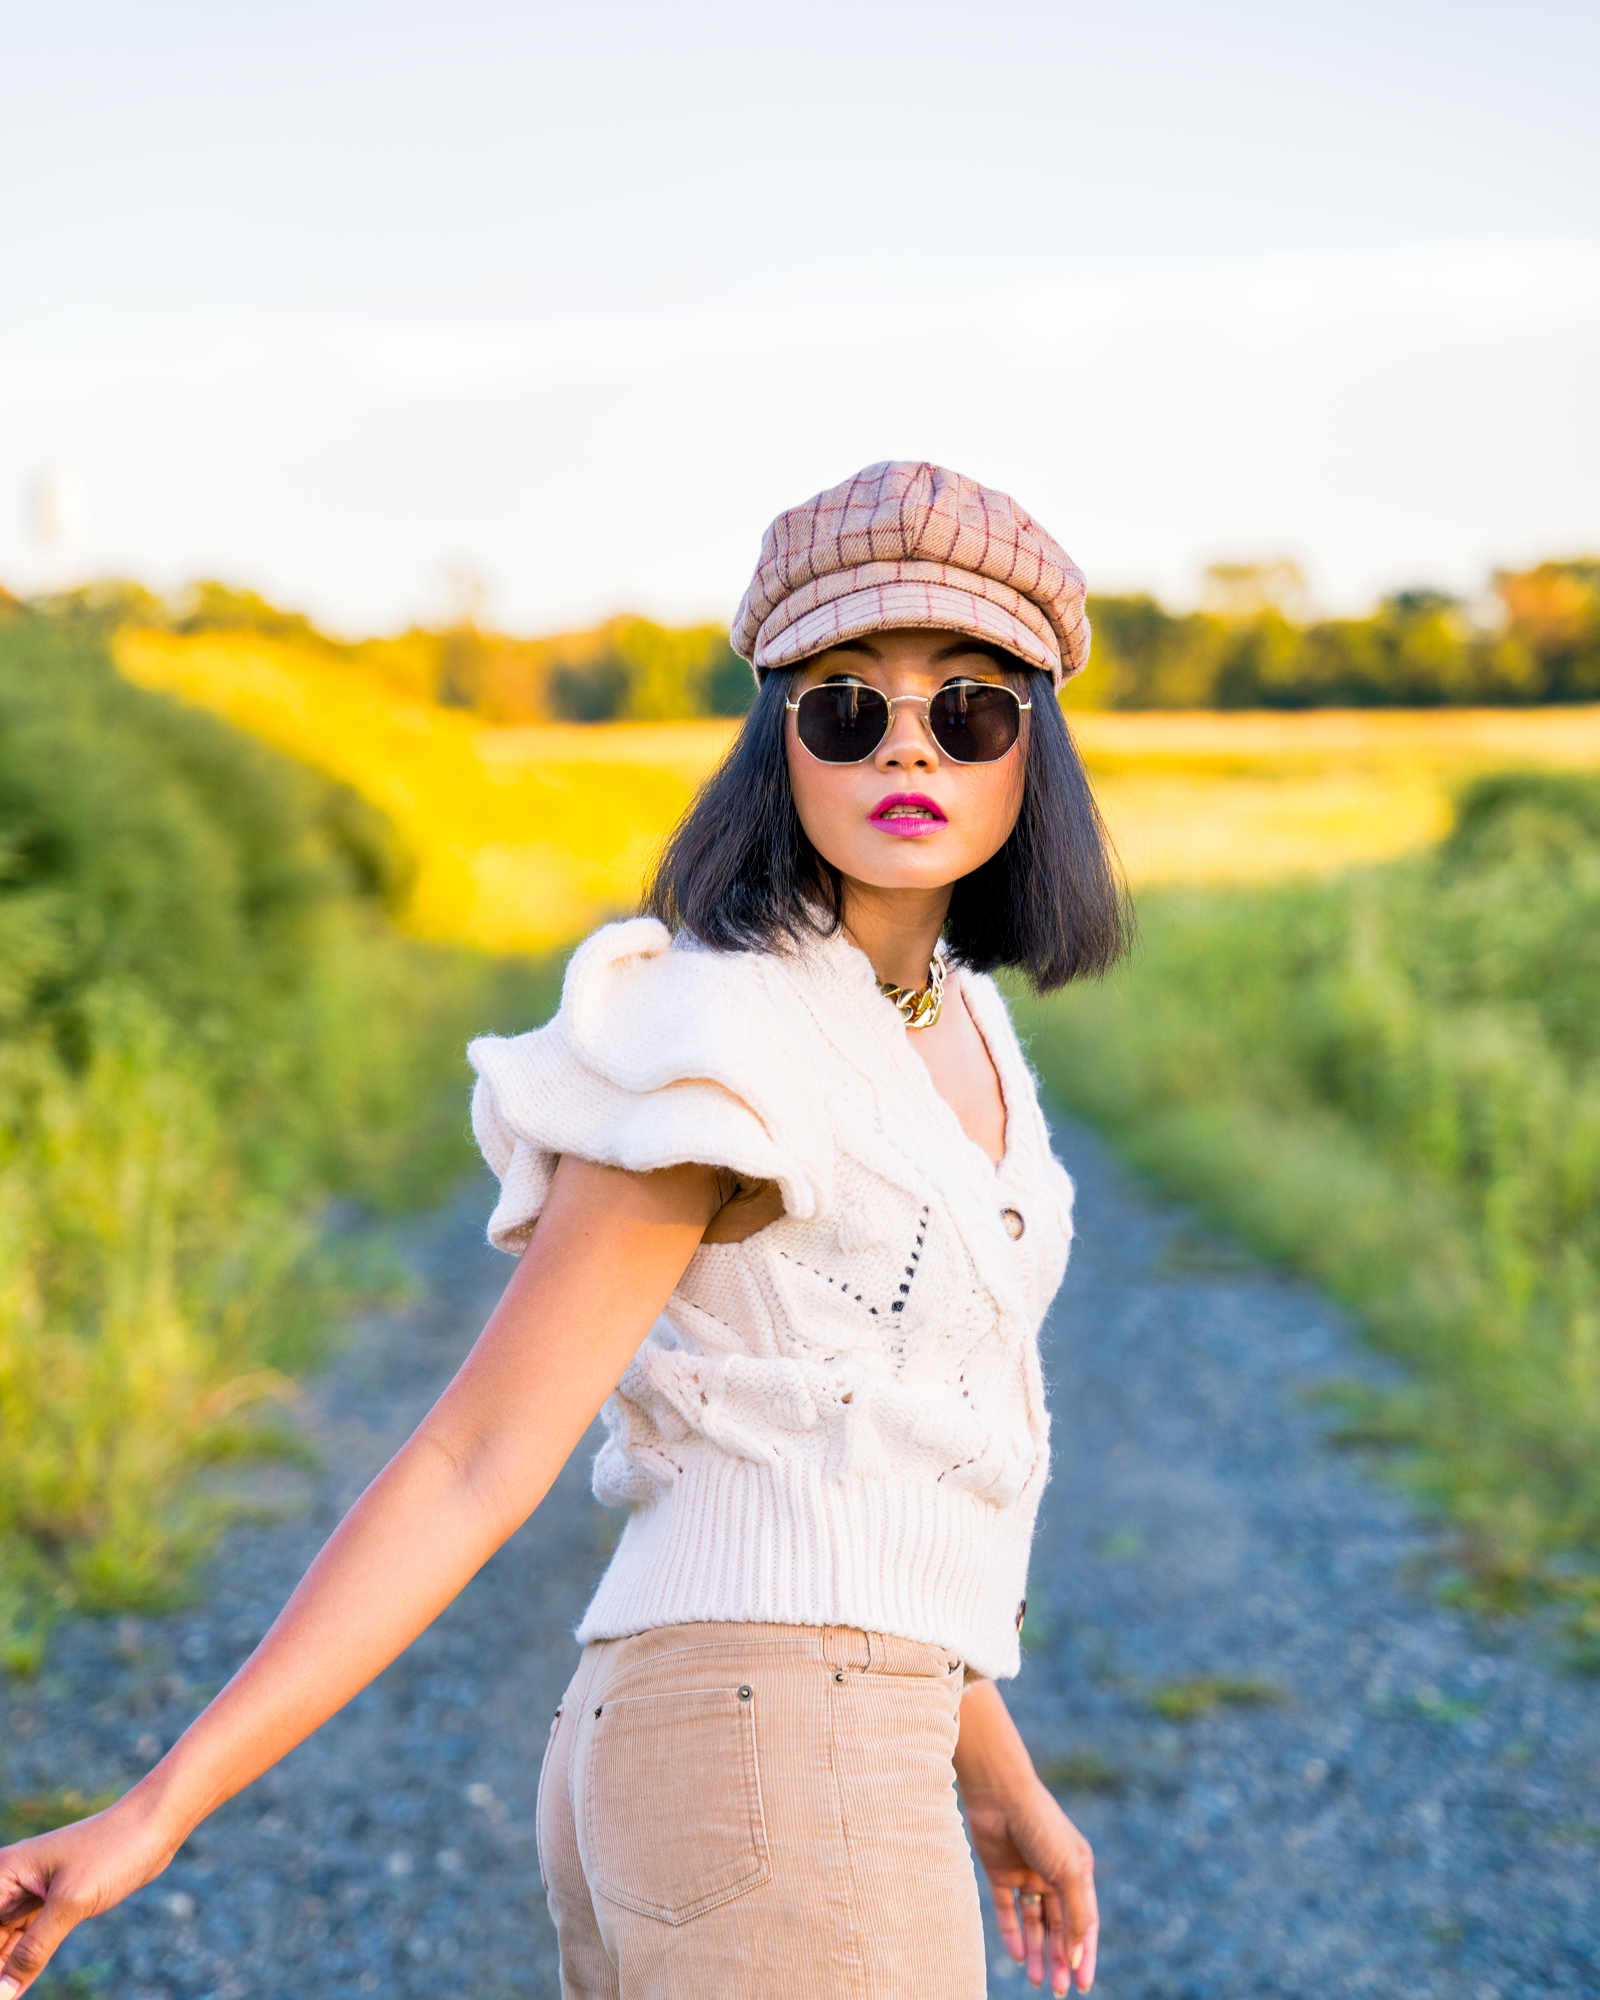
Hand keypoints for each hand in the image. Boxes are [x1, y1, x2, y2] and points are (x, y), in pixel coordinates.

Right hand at [0, 1797, 175, 1996]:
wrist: (154, 1825)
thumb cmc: (113, 1849)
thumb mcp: (70, 1903)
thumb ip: (33, 1951)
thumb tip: (1, 1994)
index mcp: (3, 1873)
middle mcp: (9, 1883)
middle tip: (5, 1996)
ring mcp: (30, 1894)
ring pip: (4, 1943)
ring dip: (5, 1969)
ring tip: (8, 1996)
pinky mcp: (51, 1904)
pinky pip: (26, 1941)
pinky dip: (22, 1963)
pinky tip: (17, 1988)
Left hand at [966, 1779, 1097, 1995]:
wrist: (1000, 1793)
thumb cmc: (1041, 1827)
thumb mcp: (1068, 1872)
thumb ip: (1075, 1915)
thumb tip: (1074, 1955)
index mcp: (1078, 1871)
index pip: (1085, 1922)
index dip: (1084, 1954)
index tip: (1083, 1984)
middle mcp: (1053, 1874)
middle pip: (1059, 1926)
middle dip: (1059, 1959)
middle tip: (1058, 1991)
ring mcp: (1026, 1874)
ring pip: (1034, 1923)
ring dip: (1036, 1952)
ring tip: (1034, 1981)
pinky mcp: (1000, 1872)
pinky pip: (1007, 1910)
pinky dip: (1012, 1933)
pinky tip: (1016, 1957)